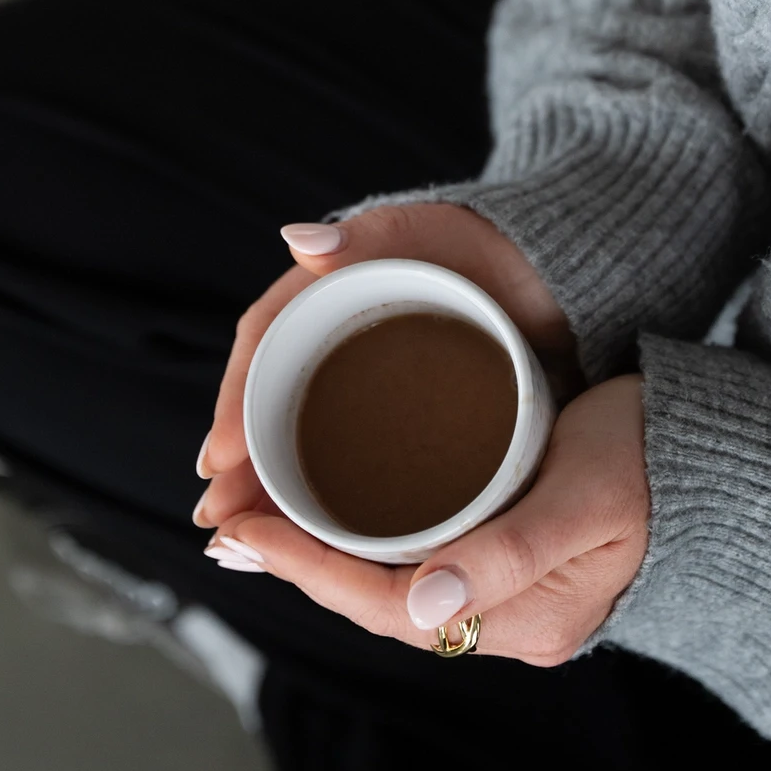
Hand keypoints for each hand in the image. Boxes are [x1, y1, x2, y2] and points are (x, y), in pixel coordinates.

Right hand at [196, 201, 579, 519]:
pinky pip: (348, 453)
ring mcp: (363, 375)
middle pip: (271, 400)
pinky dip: (325, 492)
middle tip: (219, 519)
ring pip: (304, 435)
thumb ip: (366, 237)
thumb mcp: (426, 232)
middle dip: (241, 464)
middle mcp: (333, 335)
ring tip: (245, 539)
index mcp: (325, 289)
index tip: (219, 458)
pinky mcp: (400, 409)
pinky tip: (311, 533)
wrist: (551, 270)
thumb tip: (298, 242)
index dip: (235, 399)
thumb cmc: (488, 242)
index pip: (265, 343)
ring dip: (272, 487)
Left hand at [202, 371, 647, 663]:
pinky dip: (370, 535)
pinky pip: (421, 559)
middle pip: (377, 600)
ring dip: (328, 550)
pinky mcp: (513, 559)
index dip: (308, 567)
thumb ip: (510, 551)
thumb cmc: (660, 465)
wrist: (720, 461)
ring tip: (264, 513)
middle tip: (229, 520)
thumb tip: (423, 605)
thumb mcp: (588, 497)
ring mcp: (512, 593)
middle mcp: (509, 620)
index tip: (243, 530)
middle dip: (300, 562)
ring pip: (393, 581)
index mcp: (526, 616)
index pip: (386, 605)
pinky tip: (339, 506)